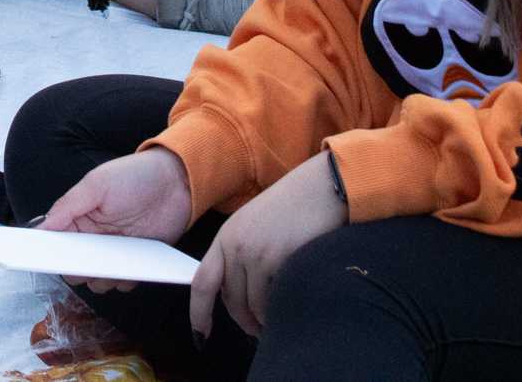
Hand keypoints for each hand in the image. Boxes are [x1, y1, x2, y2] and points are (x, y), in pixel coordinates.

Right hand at [39, 149, 192, 293]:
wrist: (178, 182)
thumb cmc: (134, 176)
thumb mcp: (96, 184)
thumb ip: (67, 205)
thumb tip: (41, 226)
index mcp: (78, 218)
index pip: (56, 242)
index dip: (51, 253)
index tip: (50, 259)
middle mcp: (93, 238)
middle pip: (74, 268)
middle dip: (78, 270)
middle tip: (88, 262)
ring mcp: (115, 253)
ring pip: (97, 280)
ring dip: (101, 279)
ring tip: (112, 265)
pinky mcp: (136, 263)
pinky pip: (123, 283)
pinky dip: (124, 281)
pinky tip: (132, 268)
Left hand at [188, 153, 346, 341]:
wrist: (323, 187)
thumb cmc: (296, 208)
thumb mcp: (257, 226)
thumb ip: (243, 254)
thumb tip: (240, 294)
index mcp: (226, 237)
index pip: (202, 282)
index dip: (198, 312)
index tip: (201, 334)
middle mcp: (235, 245)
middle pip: (230, 300)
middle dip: (242, 322)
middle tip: (257, 331)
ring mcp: (255, 253)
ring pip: (251, 305)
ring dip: (262, 320)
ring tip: (275, 322)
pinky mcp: (277, 260)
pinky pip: (272, 301)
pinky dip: (278, 312)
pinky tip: (288, 307)